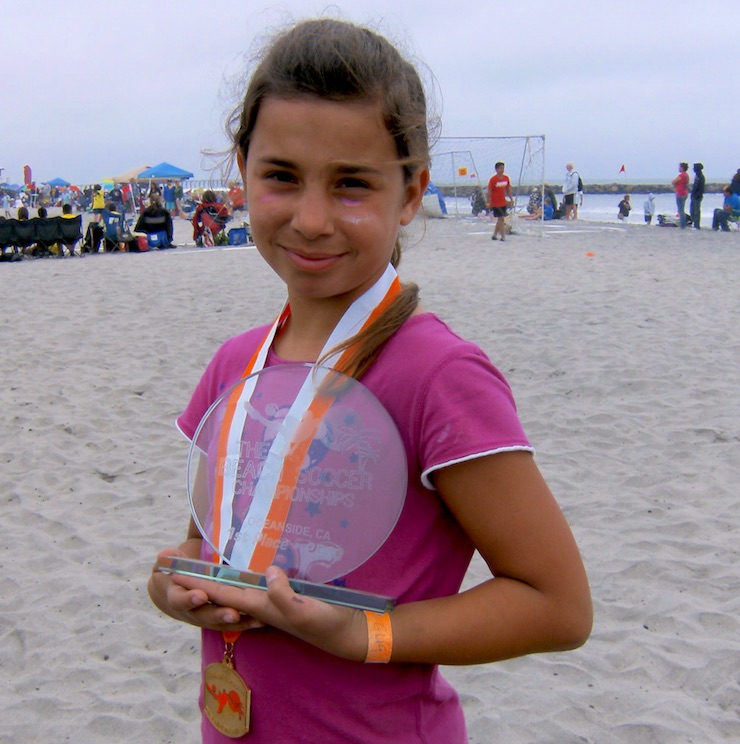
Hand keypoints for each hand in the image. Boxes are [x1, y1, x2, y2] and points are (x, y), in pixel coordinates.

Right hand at [148, 543, 264, 632]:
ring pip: (221, 622)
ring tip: (255, 619)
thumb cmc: (175, 569)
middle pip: (204, 616)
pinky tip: (263, 620)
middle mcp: (191, 611)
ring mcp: (205, 617)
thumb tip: (166, 555)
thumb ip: (170, 558)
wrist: (175, 587)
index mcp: (176, 596)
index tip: (201, 595)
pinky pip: (233, 624)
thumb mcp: (169, 561)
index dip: (189, 599)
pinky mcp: (219, 619)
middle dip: (219, 615)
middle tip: (233, 614)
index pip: (180, 600)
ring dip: (238, 622)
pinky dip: (247, 623)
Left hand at [169, 566, 367, 660]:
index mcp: (262, 606)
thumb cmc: (326, 623)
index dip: (199, 583)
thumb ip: (283, 594)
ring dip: (220, 577)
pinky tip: (247, 565)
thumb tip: (267, 571)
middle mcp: (262, 603)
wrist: (348, 633)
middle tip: (180, 562)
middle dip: (202, 579)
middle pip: (225, 591)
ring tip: (203, 561)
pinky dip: (246, 574)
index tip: (175, 572)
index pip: (223, 594)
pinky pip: (258, 584)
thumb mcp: (304, 610)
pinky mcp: (286, 596)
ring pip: (239, 587)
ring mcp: (274, 601)